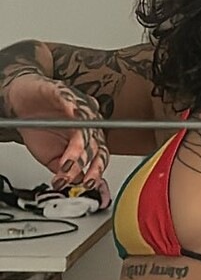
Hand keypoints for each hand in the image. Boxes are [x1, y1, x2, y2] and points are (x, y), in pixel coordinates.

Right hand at [3, 74, 109, 191]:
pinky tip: (74, 117)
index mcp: (88, 140)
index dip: (96, 172)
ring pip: (87, 127)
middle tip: (72, 177)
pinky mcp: (66, 93)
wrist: (22, 105)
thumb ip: (65, 170)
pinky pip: (74, 101)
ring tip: (66, 163)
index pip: (99, 157)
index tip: (87, 185)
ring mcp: (79, 108)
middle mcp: (88, 124)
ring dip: (77, 148)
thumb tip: (76, 182)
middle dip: (84, 164)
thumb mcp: (50, 157)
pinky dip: (75, 109)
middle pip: (95, 143)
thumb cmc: (39, 128)